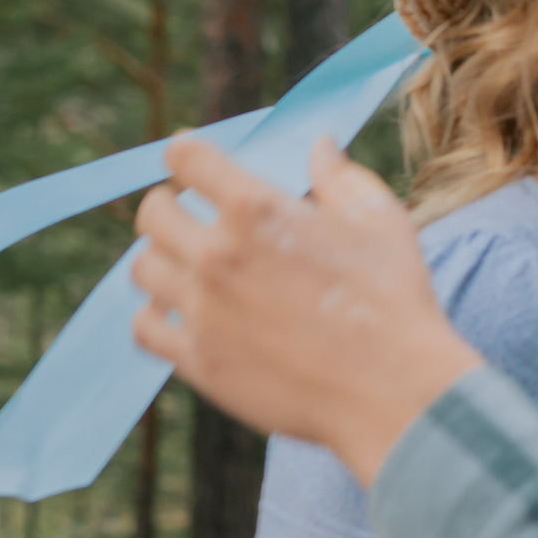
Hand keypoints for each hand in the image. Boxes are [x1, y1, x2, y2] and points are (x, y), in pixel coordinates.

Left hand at [131, 134, 473, 484]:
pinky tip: (181, 313)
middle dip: (169, 205)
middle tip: (189, 215)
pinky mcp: (199, 361)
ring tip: (188, 266)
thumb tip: (319, 145)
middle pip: (153, 212)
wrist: (393, 392)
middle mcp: (217, 255)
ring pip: (143, 268)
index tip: (193, 163)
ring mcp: (202, 312)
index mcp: (256, 210)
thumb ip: (340, 177)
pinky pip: (144, 328)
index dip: (187, 153)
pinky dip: (155, 315)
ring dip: (163, 259)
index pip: (187, 158)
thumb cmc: (393, 301)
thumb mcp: (379, 221)